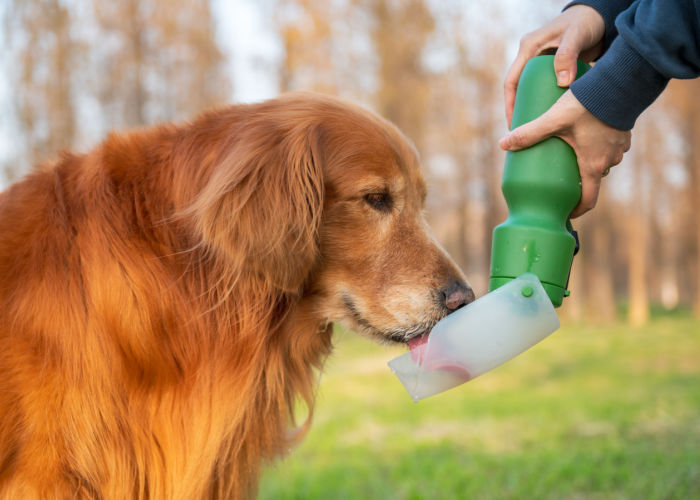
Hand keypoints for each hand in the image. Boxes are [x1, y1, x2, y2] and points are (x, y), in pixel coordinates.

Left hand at [499, 90, 630, 217]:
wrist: (620, 82)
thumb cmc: (587, 104)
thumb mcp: (553, 120)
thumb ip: (529, 132)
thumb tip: (503, 143)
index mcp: (593, 165)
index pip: (588, 200)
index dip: (576, 210)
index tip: (566, 213)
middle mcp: (609, 160)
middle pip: (592, 180)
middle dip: (577, 182)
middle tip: (561, 179)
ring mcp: (619, 147)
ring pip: (602, 162)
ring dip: (588, 163)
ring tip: (571, 156)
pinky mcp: (623, 133)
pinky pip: (609, 147)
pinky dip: (598, 148)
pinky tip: (586, 137)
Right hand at [504, 4, 605, 126]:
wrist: (599, 15)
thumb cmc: (586, 23)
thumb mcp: (576, 36)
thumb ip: (567, 56)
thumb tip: (562, 83)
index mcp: (528, 48)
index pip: (512, 81)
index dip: (510, 104)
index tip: (513, 124)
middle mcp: (531, 56)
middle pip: (518, 88)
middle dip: (517, 110)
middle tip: (522, 133)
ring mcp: (541, 62)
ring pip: (530, 90)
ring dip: (530, 108)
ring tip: (534, 130)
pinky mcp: (553, 68)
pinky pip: (543, 89)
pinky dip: (544, 103)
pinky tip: (549, 119)